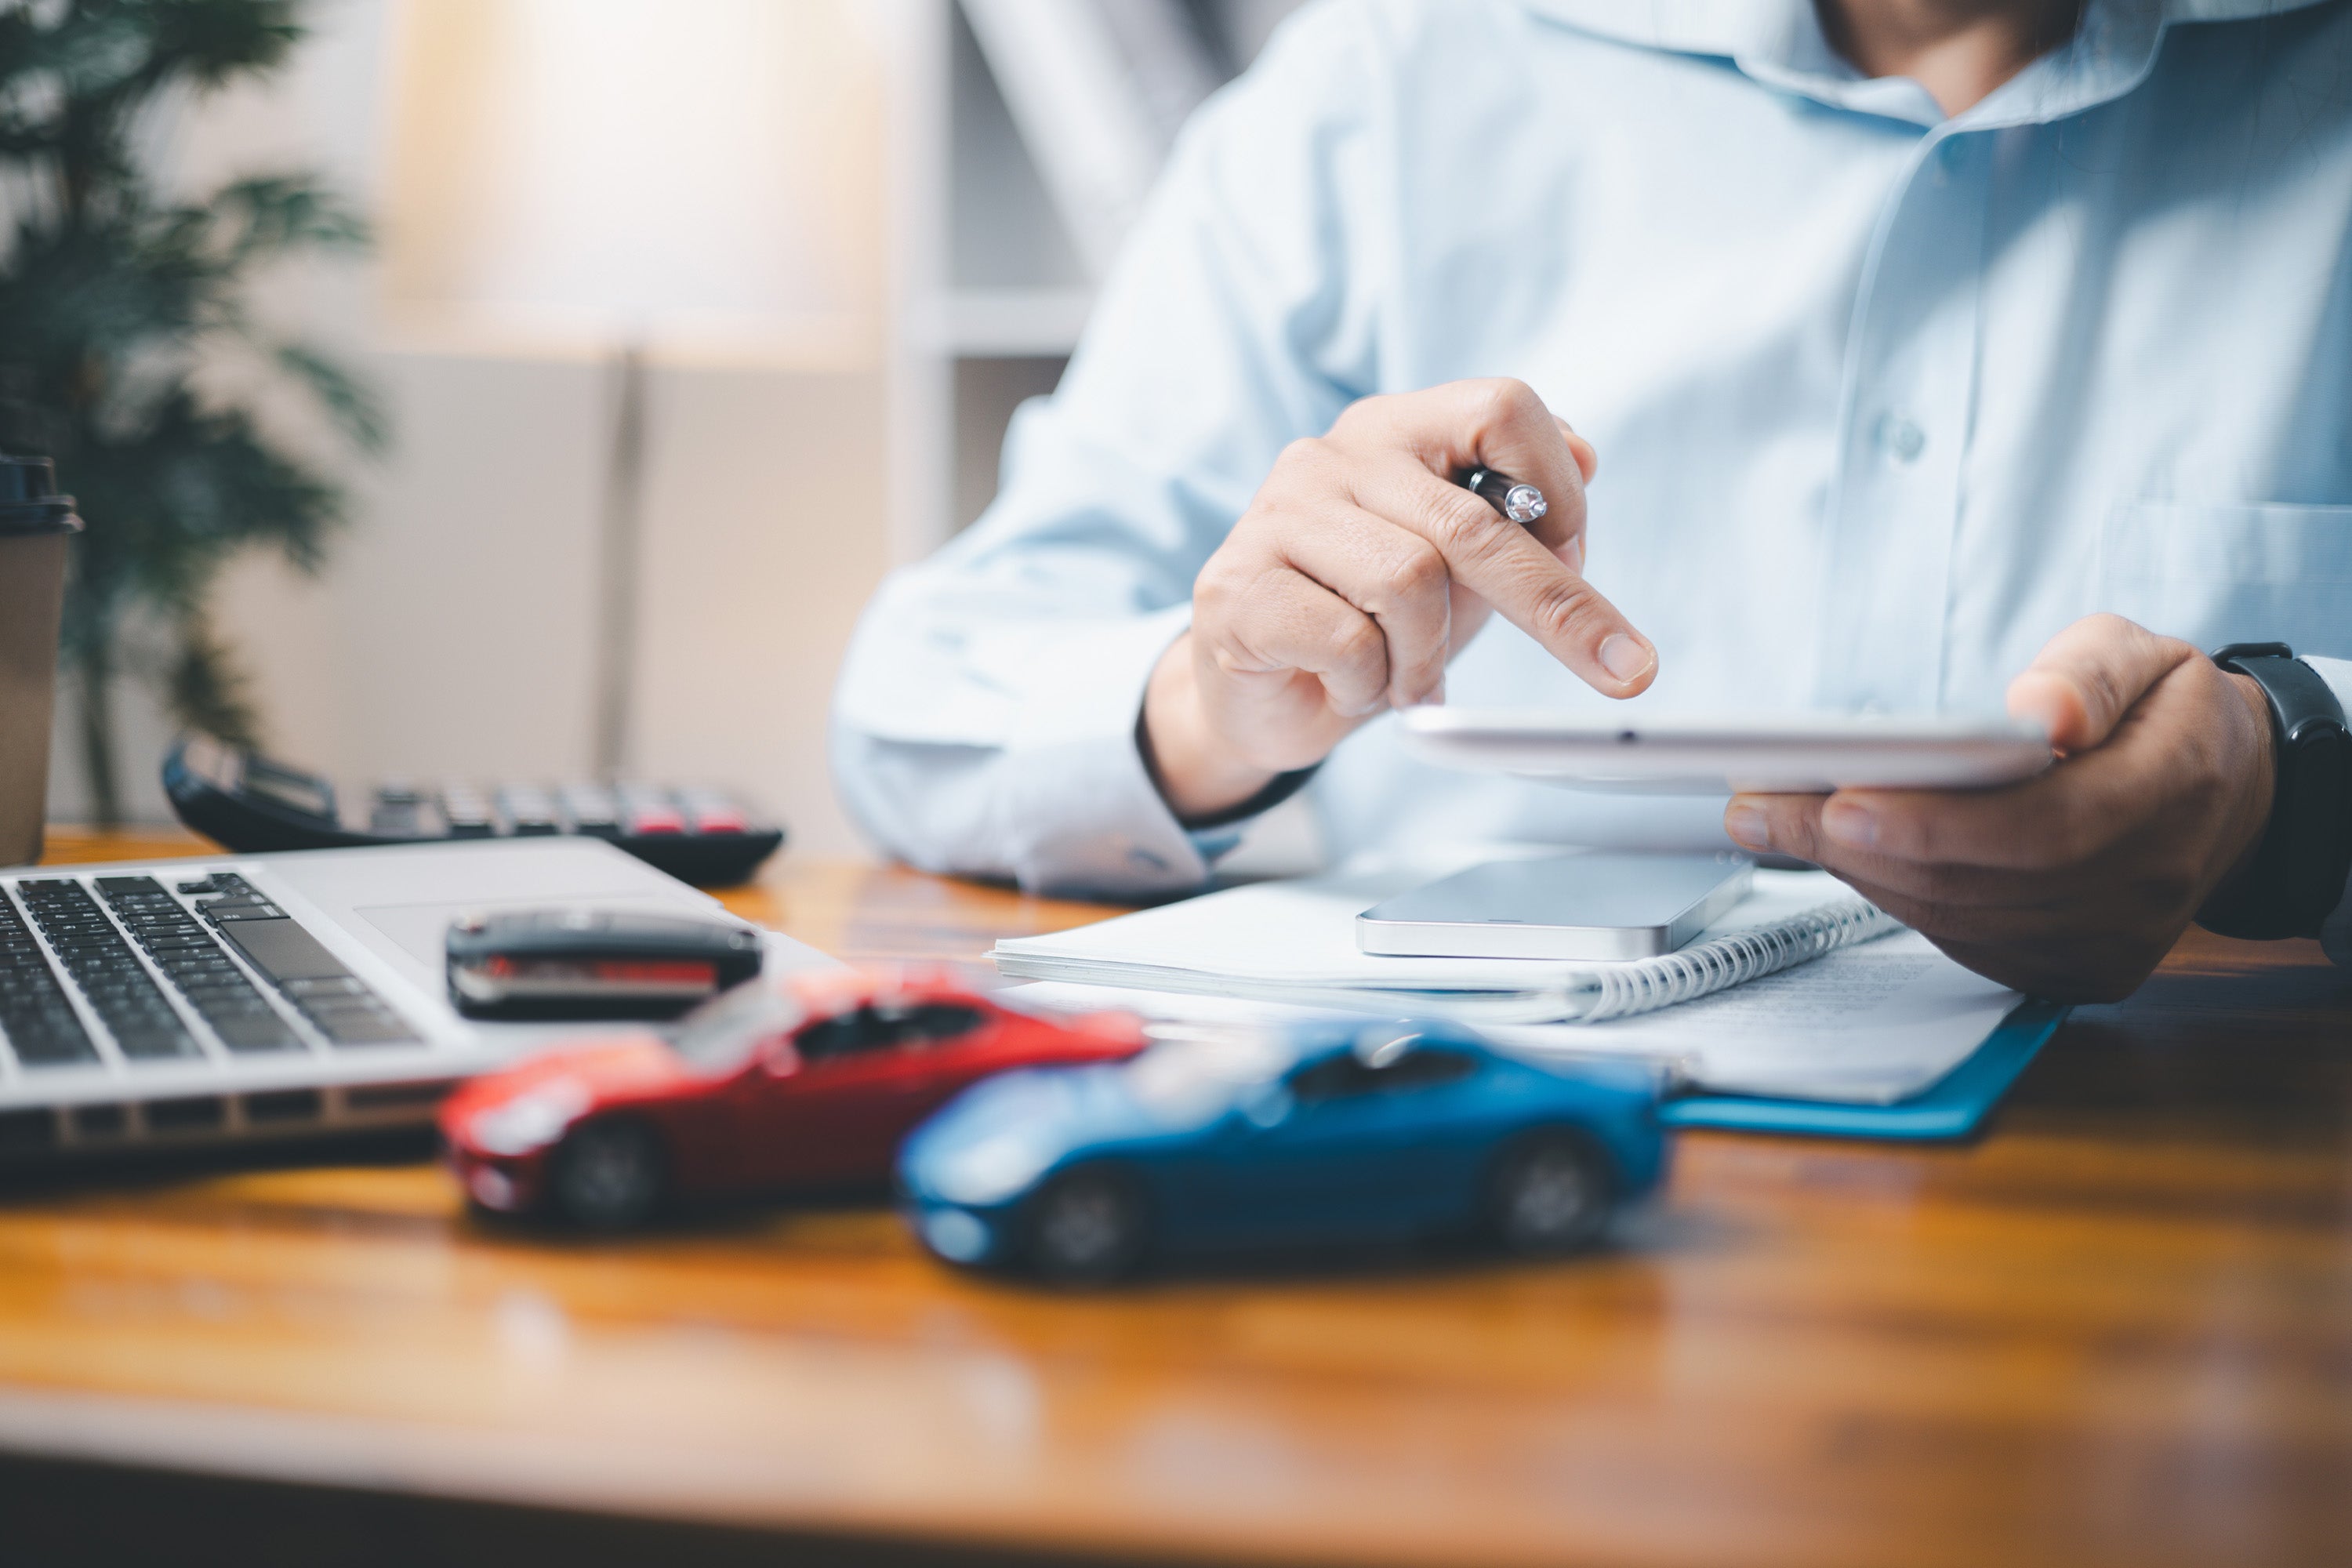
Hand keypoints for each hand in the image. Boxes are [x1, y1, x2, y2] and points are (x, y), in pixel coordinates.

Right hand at [1143, 378, 1656, 818]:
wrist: (1260, 696)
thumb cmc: (1371, 621)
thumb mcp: (1464, 571)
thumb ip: (1519, 517)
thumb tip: (1584, 459)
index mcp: (1398, 430)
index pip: (1502, 408)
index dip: (1558, 486)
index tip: (1578, 557)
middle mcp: (1334, 455)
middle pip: (1470, 520)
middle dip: (1555, 605)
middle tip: (1624, 671)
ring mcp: (1277, 515)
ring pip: (1411, 585)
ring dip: (1427, 658)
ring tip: (1406, 680)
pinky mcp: (1236, 588)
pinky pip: (1348, 642)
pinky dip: (1369, 685)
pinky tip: (1347, 686)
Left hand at [1722, 615, 2276, 1001]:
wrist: (2226, 794)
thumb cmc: (2166, 714)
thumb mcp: (2145, 654)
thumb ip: (2091, 674)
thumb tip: (2042, 711)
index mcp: (2171, 794)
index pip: (2039, 831)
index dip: (1932, 825)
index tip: (1839, 801)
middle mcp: (2143, 887)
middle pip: (1979, 883)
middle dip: (1856, 846)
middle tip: (1761, 806)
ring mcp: (2107, 942)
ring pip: (1958, 920)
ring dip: (1857, 872)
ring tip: (1775, 821)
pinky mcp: (2073, 970)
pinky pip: (1964, 941)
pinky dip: (1893, 895)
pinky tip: (1839, 853)